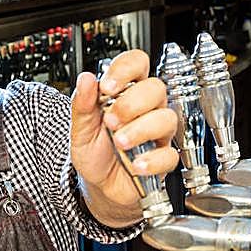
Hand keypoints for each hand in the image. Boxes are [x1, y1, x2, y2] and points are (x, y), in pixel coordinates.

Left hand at [70, 49, 178, 211]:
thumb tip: (86, 79)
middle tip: (111, 121)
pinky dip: (151, 160)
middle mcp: (146, 109)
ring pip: (166, 119)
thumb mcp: (81, 128)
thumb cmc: (95, 153)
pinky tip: (135, 164)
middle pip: (156, 88)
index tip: (108, 87)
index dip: (125, 69)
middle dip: (132, 103)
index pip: (137, 64)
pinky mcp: (164, 159)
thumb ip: (82, 104)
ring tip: (120, 143)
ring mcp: (158, 133)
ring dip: (140, 130)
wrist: (100, 186)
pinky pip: (169, 155)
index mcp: (126, 93)